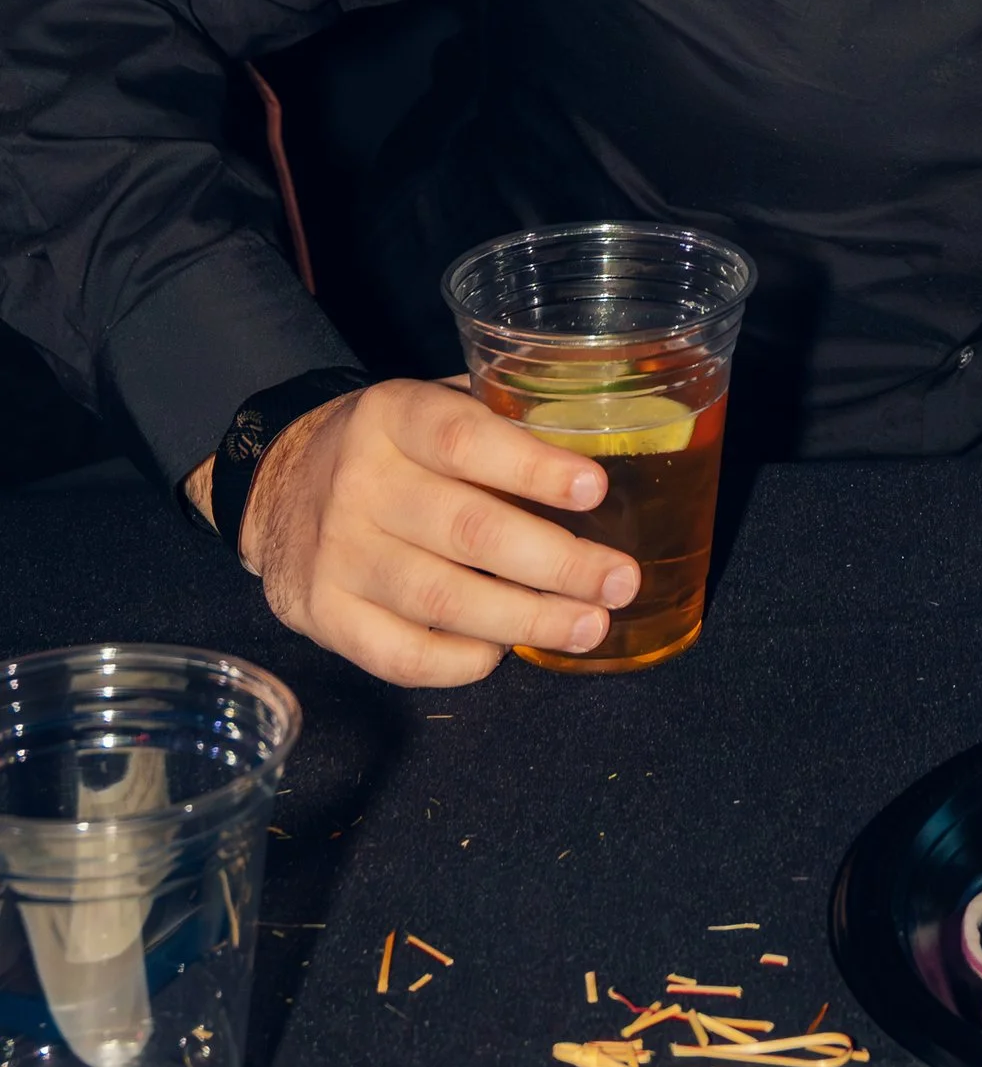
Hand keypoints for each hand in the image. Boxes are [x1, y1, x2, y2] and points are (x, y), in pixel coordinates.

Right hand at [224, 378, 640, 687]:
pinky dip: (461, 660)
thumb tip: (601, 441)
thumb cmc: (390, 448)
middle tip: (620, 581)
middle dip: (557, 563)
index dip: (532, 468)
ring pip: (442, 600)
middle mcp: (359, 483)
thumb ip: (498, 419)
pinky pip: (401, 654)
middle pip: (467, 531)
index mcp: (394, 416)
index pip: (465, 440)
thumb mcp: (430, 406)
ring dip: (526, 619)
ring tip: (589, 626)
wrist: (277, 488)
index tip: (595, 490)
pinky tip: (504, 651)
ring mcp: (337, 555)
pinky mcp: (323, 615)